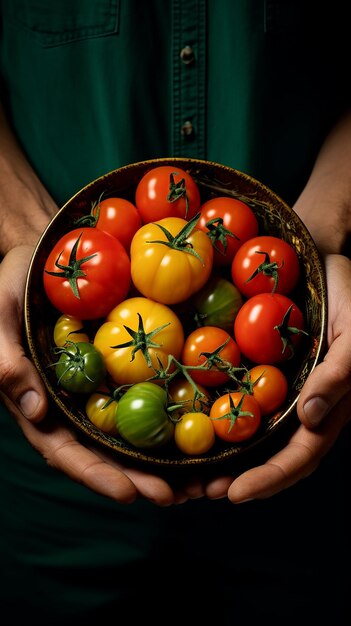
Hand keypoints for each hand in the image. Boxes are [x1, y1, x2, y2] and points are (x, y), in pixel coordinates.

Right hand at [0, 245, 204, 505]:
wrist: (42, 252)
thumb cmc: (11, 283)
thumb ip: (6, 359)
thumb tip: (32, 409)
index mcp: (39, 401)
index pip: (65, 450)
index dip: (96, 474)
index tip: (129, 493)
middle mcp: (72, 403)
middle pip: (106, 452)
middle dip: (140, 479)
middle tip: (180, 496)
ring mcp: (99, 386)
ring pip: (131, 431)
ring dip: (163, 460)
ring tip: (201, 480)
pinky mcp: (122, 365)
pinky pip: (147, 392)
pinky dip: (172, 415)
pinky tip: (201, 426)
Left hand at [204, 253, 350, 501]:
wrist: (322, 259)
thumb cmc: (350, 293)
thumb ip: (341, 372)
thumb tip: (311, 417)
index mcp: (330, 405)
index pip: (300, 454)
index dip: (270, 478)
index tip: (234, 494)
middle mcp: (302, 404)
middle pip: (269, 454)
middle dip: (236, 478)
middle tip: (196, 491)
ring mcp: (279, 388)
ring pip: (250, 432)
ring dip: (219, 455)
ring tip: (184, 473)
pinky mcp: (258, 367)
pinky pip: (235, 394)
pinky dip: (212, 412)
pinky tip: (184, 419)